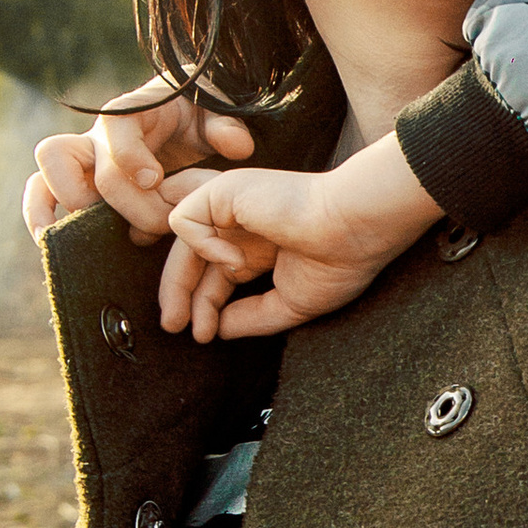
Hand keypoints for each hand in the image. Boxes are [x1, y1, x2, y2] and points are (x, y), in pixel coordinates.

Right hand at [21, 78, 253, 247]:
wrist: (178, 117)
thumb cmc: (195, 116)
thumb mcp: (214, 115)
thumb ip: (226, 127)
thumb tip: (237, 146)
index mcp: (131, 112)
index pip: (115, 127)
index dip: (129, 156)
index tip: (155, 180)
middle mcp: (98, 135)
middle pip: (85, 165)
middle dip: (123, 203)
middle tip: (158, 224)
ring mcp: (82, 160)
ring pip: (47, 173)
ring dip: (62, 208)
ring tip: (82, 240)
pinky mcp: (75, 182)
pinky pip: (40, 193)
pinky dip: (39, 216)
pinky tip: (49, 243)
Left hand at [160, 136, 443, 341]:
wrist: (355, 228)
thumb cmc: (340, 261)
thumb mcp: (291, 303)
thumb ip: (252, 317)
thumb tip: (217, 331)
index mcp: (261, 245)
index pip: (218, 274)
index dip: (205, 305)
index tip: (203, 336)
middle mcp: (243, 223)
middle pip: (194, 259)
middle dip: (179, 294)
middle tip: (173, 327)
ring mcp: (232, 205)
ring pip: (182, 241)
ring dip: (177, 283)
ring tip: (180, 317)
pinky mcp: (224, 191)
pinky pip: (185, 221)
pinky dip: (200, 247)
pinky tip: (233, 264)